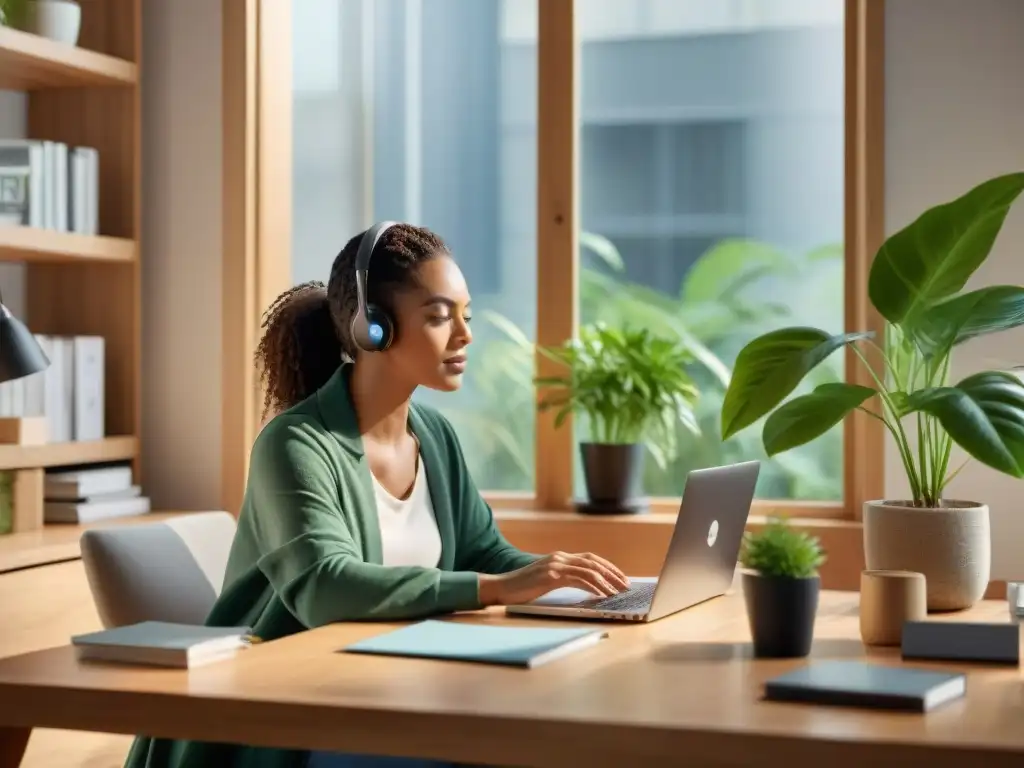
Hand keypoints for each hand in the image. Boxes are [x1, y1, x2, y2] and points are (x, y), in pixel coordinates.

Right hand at [478, 551, 630, 606]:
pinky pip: (578, 579)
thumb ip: (564, 579)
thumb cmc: (523, 588)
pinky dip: (593, 586)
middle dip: (613, 573)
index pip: (590, 558)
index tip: (621, 578)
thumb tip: (587, 587)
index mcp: (560, 557)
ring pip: (588, 569)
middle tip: (626, 585)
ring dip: (606, 581)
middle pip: (593, 561)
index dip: (608, 567)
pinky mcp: (551, 575)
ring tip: (618, 592)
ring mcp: (555, 564)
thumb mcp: (547, 581)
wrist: (501, 588)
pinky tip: (602, 595)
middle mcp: (559, 557)